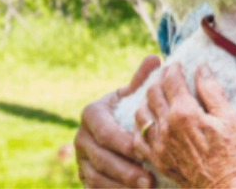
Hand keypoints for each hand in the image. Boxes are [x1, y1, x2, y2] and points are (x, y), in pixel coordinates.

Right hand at [75, 55, 161, 187]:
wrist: (113, 132)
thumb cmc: (129, 111)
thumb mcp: (132, 96)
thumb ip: (142, 80)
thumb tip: (156, 58)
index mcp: (92, 113)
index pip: (107, 132)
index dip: (124, 144)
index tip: (144, 152)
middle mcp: (81, 136)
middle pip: (102, 158)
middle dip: (126, 170)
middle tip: (149, 180)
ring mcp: (80, 158)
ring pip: (98, 176)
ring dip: (121, 185)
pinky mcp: (83, 176)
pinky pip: (95, 188)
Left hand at [134, 63, 235, 188]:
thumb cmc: (234, 155)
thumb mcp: (230, 118)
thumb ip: (212, 90)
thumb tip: (201, 67)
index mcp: (185, 112)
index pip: (172, 80)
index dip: (173, 68)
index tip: (178, 63)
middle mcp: (167, 126)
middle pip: (153, 92)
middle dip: (159, 79)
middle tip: (167, 74)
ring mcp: (158, 144)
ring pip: (141, 112)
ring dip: (146, 98)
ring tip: (156, 93)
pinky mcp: (156, 159)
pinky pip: (137, 137)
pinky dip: (140, 124)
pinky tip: (148, 120)